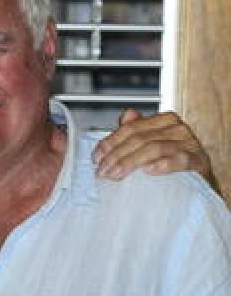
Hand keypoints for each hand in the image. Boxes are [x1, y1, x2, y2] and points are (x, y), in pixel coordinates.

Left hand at [94, 109, 215, 187]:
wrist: (198, 182)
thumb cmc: (171, 162)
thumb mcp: (151, 145)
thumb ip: (136, 131)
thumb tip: (127, 114)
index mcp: (164, 121)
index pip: (131, 128)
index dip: (110, 142)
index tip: (96, 158)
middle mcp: (177, 128)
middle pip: (140, 138)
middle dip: (116, 156)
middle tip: (102, 172)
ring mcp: (189, 143)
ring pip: (154, 148)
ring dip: (131, 162)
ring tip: (116, 175)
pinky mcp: (198, 160)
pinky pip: (179, 160)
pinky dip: (163, 164)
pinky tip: (149, 171)